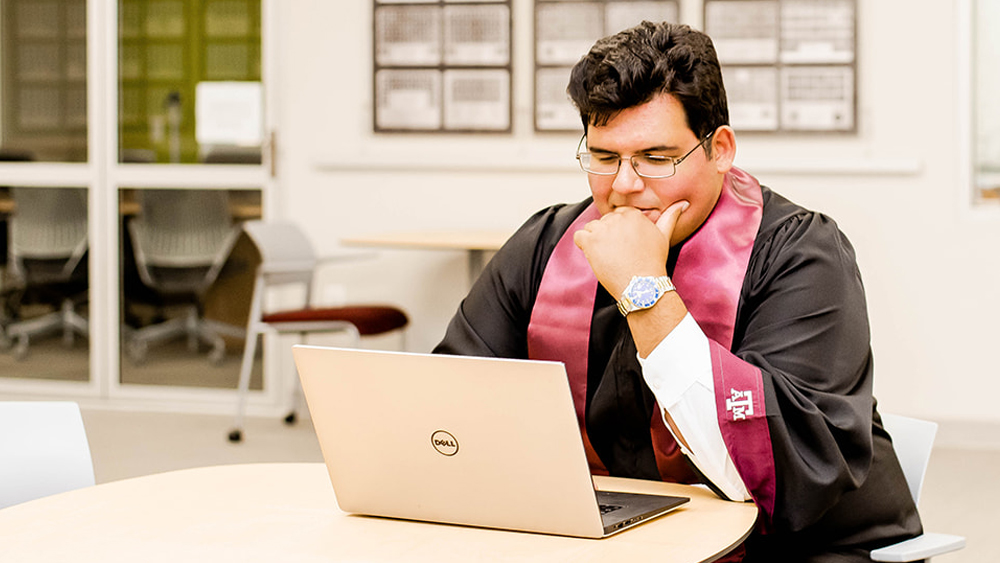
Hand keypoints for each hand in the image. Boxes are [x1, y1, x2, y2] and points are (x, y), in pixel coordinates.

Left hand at [573, 200, 688, 295]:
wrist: (642, 285)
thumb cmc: (653, 263)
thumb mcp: (664, 236)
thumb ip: (670, 216)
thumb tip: (682, 203)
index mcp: (632, 214)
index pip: (617, 215)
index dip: (619, 231)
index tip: (625, 245)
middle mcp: (617, 218)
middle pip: (604, 222)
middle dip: (608, 236)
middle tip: (619, 254)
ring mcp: (602, 229)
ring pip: (591, 228)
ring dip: (595, 240)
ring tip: (609, 256)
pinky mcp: (590, 241)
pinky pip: (579, 236)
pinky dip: (583, 246)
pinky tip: (595, 256)